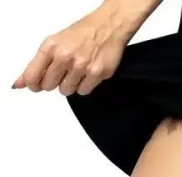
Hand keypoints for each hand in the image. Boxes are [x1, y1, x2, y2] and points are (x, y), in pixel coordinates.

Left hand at [11, 5, 131, 96]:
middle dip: (53, 82)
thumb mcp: (56, 42)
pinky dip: (83, 86)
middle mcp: (65, 56)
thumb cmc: (82, 33)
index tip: (35, 85)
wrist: (108, 27)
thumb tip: (22, 82)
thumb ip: (39, 63)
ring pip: (66, 91)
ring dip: (69, 84)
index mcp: (51, 46)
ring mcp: (81, 66)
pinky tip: (87, 74)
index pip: (33, 75)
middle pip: (49, 86)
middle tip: (61, 72)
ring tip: (76, 71)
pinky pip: (83, 91)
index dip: (33, 84)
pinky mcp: (96, 74)